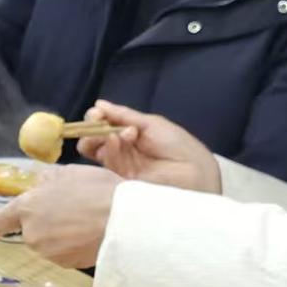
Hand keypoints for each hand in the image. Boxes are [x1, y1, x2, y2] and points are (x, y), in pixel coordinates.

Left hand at [0, 165, 121, 268]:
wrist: (122, 220)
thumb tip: (40, 185)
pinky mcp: (66, 264)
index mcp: (27, 207)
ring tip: (85, 221)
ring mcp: (49, 252)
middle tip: (71, 211)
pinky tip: (90, 235)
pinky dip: (73, 247)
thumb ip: (48, 180)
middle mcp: (32, 232)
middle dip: (46, 223)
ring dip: (60, 235)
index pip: (1, 220)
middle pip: (32, 230)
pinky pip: (65, 254)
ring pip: (49, 243)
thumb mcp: (69, 173)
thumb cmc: (95, 190)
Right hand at [77, 100, 220, 193]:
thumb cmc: (177, 145)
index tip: (96, 113)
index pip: (105, 126)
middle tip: (96, 120)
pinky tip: (118, 140)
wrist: (193, 173)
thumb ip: (123, 115)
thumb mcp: (151, 124)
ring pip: (97, 151)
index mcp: (131, 135)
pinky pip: (107, 164)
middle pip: (95, 139)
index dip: (97, 119)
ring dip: (103, 136)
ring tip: (118, 132)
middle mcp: (123, 150)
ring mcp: (120, 167)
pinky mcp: (120, 182)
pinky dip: (109, 149)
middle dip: (92, 128)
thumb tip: (98, 104)